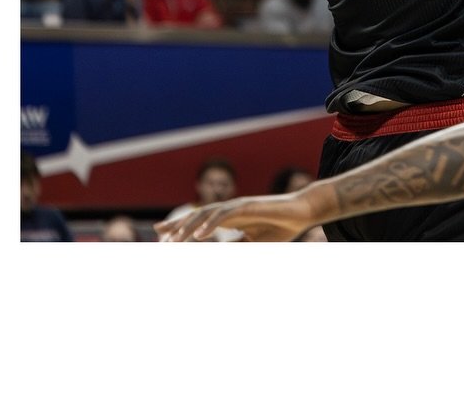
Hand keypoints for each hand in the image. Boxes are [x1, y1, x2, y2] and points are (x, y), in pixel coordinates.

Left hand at [155, 194, 312, 242]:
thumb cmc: (281, 227)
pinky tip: (199, 235)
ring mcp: (238, 205)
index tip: (162, 235)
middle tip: (161, 238)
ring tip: (175, 240)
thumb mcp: (253, 243)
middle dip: (178, 225)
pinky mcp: (248, 205)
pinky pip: (224, 214)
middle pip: (198, 215)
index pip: (201, 220)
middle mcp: (231, 209)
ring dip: (189, 227)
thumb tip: (221, 257)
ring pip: (207, 213)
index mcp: (231, 217)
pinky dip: (210, 224)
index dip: (181, 226)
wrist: (302, 212)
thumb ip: (236, 248)